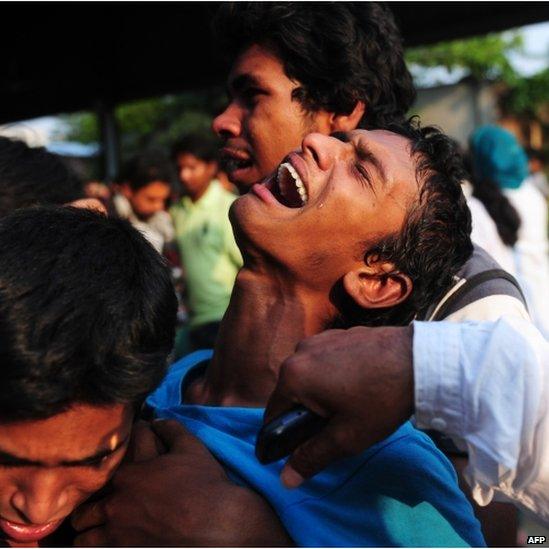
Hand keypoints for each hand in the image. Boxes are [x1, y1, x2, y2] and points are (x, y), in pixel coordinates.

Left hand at [72, 420, 291, 545]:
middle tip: (101, 501)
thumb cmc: (205, 484)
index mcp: (130, 475)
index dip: (118, 461)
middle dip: (91, 500)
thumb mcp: (191, 448)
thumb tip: (157, 420)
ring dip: (88, 527)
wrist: (218, 525)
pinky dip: (96, 544)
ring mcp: (118, 534)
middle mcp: (117, 504)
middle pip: (87, 503)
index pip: (113, 463)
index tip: (128, 462)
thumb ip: (170, 429)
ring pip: (83, 531)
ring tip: (96, 527)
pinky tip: (105, 540)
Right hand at [264, 325, 414, 487]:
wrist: (419, 359)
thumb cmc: (379, 401)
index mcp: (293, 376)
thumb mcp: (345, 438)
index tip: (307, 446)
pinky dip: (333, 374)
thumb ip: (311, 457)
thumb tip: (284, 480)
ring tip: (351, 404)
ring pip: (309, 375)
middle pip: (291, 393)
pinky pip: (325, 360)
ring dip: (320, 393)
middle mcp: (299, 351)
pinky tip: (359, 383)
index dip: (285, 436)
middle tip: (337, 428)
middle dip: (307, 413)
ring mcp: (319, 338)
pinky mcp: (338, 333)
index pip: (273, 414)